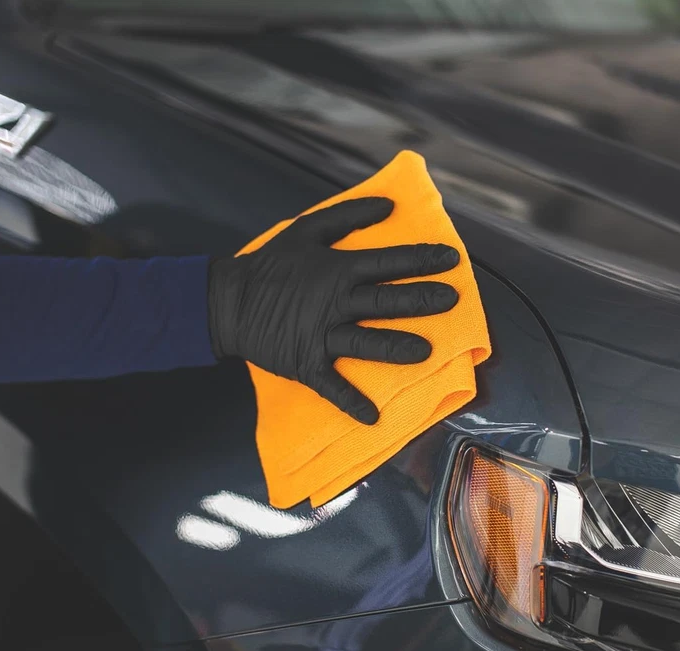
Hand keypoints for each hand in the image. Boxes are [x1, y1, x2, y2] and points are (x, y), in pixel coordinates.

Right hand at [208, 197, 459, 423]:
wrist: (229, 301)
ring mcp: (321, 335)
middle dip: (420, 300)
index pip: (388, 262)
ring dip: (395, 347)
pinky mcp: (306, 363)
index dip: (421, 259)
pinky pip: (331, 386)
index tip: (451, 260)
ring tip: (425, 352)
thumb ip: (348, 216)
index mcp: (337, 269)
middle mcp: (334, 302)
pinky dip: (350, 402)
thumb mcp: (306, 229)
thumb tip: (388, 204)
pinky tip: (373, 417)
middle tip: (451, 299)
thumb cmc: (271, 264)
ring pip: (366, 342)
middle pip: (384, 301)